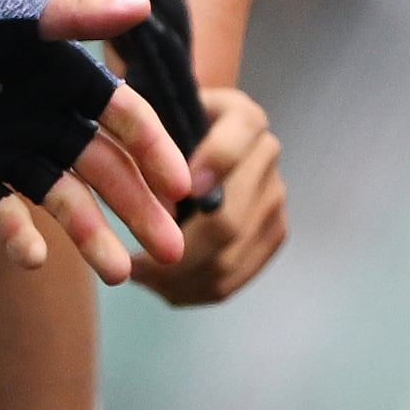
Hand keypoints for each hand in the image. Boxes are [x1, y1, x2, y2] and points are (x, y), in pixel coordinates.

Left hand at [0, 0, 185, 282]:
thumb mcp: (13, 15)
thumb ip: (77, 16)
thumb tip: (142, 7)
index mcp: (66, 81)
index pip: (126, 121)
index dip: (156, 151)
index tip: (181, 185)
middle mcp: (46, 121)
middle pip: (106, 172)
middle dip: (141, 208)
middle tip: (172, 248)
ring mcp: (9, 154)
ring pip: (64, 202)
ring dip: (93, 236)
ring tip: (120, 275)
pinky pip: (3, 216)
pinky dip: (21, 238)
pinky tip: (37, 260)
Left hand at [137, 81, 287, 306]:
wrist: (197, 135)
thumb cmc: (167, 125)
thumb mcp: (157, 118)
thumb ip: (150, 146)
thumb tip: (160, 205)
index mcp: (243, 119)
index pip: (234, 144)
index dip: (209, 169)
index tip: (175, 194)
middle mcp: (268, 155)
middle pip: (227, 221)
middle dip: (177, 253)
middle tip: (135, 265)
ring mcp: (275, 198)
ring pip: (228, 260)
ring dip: (180, 280)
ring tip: (143, 277)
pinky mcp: (272, 234)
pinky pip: (235, 279)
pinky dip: (195, 291)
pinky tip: (164, 286)